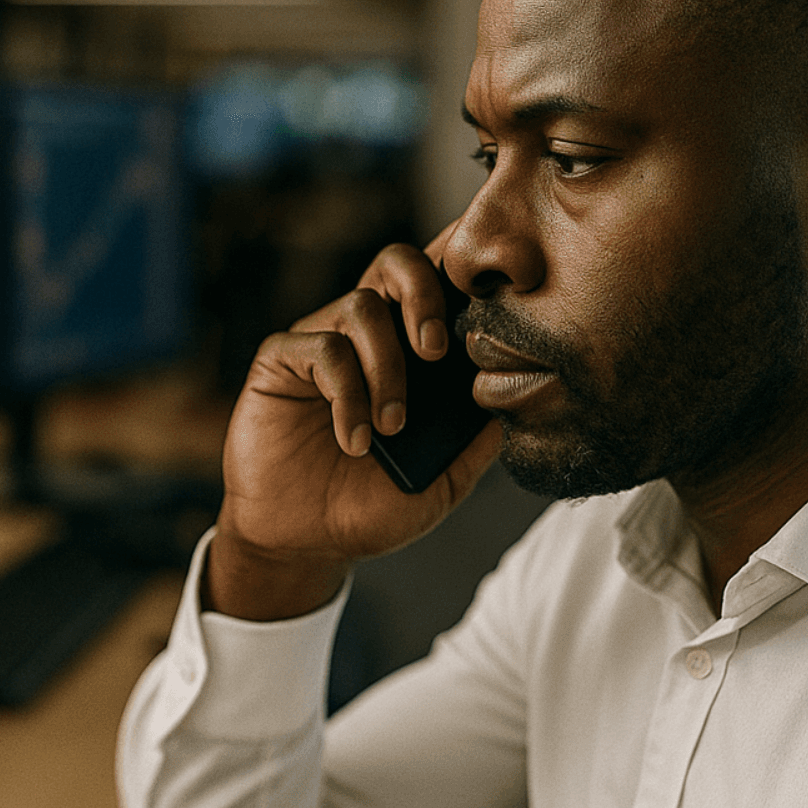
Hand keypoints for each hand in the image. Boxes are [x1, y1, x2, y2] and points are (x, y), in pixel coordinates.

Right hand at [209, 236, 500, 620]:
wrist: (303, 544)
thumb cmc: (370, 507)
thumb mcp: (443, 480)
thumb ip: (479, 439)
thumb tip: (525, 393)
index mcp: (410, 349)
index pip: (440, 284)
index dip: (465, 268)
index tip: (496, 284)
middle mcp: (367, 334)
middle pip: (398, 263)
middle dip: (425, 295)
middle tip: (436, 352)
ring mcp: (322, 341)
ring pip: (362, 307)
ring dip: (387, 367)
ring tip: (392, 427)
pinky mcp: (282, 359)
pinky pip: (321, 348)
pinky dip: (348, 394)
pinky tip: (356, 440)